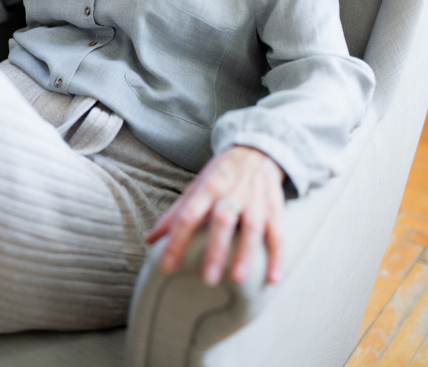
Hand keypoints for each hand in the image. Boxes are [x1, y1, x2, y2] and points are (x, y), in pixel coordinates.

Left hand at [145, 146, 284, 286]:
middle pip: (222, 220)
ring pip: (252, 227)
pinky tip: (273, 279)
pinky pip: (278, 233)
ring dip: (246, 253)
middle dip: (216, 249)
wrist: (258, 148)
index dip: (176, 240)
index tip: (166, 266)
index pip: (188, 214)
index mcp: (208, 187)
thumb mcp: (197, 186)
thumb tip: (149, 240)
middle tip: (208, 279)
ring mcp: (255, 200)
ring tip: (238, 279)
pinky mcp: (274, 207)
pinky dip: (278, 256)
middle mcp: (232, 192)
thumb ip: (175, 214)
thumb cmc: (222, 173)